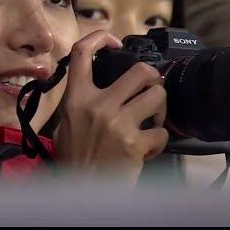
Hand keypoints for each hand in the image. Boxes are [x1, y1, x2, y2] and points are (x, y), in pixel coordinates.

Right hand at [55, 30, 168, 184]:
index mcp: (77, 98)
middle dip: (153, 78)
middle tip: (151, 88)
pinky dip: (159, 141)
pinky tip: (148, 148)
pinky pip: (162, 133)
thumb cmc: (73, 159)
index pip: (82, 53)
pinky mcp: (134, 144)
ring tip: (153, 119)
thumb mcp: (66, 123)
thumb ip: (82, 100)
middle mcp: (98, 105)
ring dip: (161, 108)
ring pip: (158, 96)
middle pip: (140, 71)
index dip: (101, 38)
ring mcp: (118, 123)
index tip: (114, 43)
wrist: (78, 191)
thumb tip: (101, 81)